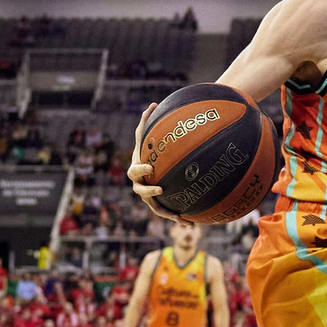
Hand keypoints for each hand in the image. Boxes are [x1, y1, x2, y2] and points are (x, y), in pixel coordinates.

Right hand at [128, 102, 186, 222]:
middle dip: (150, 192)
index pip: (134, 171)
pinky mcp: (161, 204)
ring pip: (156, 208)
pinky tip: (192, 223)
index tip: (151, 168)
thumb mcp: (148, 135)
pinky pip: (168, 212)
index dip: (141, 170)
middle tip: (162, 189)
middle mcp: (140, 185)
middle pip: (141, 192)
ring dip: (167, 213)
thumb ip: (148, 122)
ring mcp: (150, 197)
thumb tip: (153, 104)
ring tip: (181, 217)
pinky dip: (178, 218)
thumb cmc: (149, 150)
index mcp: (136, 169)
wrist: (151, 167)